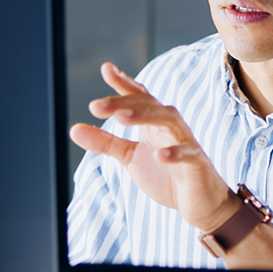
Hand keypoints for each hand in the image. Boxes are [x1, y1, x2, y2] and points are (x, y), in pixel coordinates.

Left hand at [70, 62, 236, 231]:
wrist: (199, 202)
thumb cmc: (166, 175)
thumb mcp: (130, 157)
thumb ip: (106, 143)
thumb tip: (73, 129)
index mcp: (153, 123)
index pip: (139, 97)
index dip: (124, 83)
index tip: (106, 69)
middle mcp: (170, 127)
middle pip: (149, 105)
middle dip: (123, 102)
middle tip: (96, 106)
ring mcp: (186, 142)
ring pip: (169, 120)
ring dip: (146, 116)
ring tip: (122, 118)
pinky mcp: (197, 163)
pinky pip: (188, 153)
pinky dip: (175, 152)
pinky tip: (160, 155)